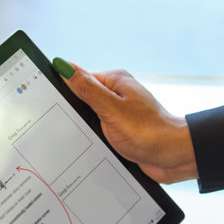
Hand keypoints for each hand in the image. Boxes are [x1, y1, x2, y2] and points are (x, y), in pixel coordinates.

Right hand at [55, 59, 198, 183]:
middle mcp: (117, 94)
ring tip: (82, 139)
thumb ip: (87, 89)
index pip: (77, 78)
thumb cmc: (149, 132)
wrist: (174, 158)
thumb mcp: (112, 110)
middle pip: (81, 99)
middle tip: (67, 126)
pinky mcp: (121, 130)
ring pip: (89, 118)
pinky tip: (90, 148)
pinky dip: (93, 139)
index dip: (62, 90)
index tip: (49, 103)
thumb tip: (63, 66)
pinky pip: (99, 132)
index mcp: (115, 81)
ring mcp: (119, 113)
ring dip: (84, 129)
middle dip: (73, 113)